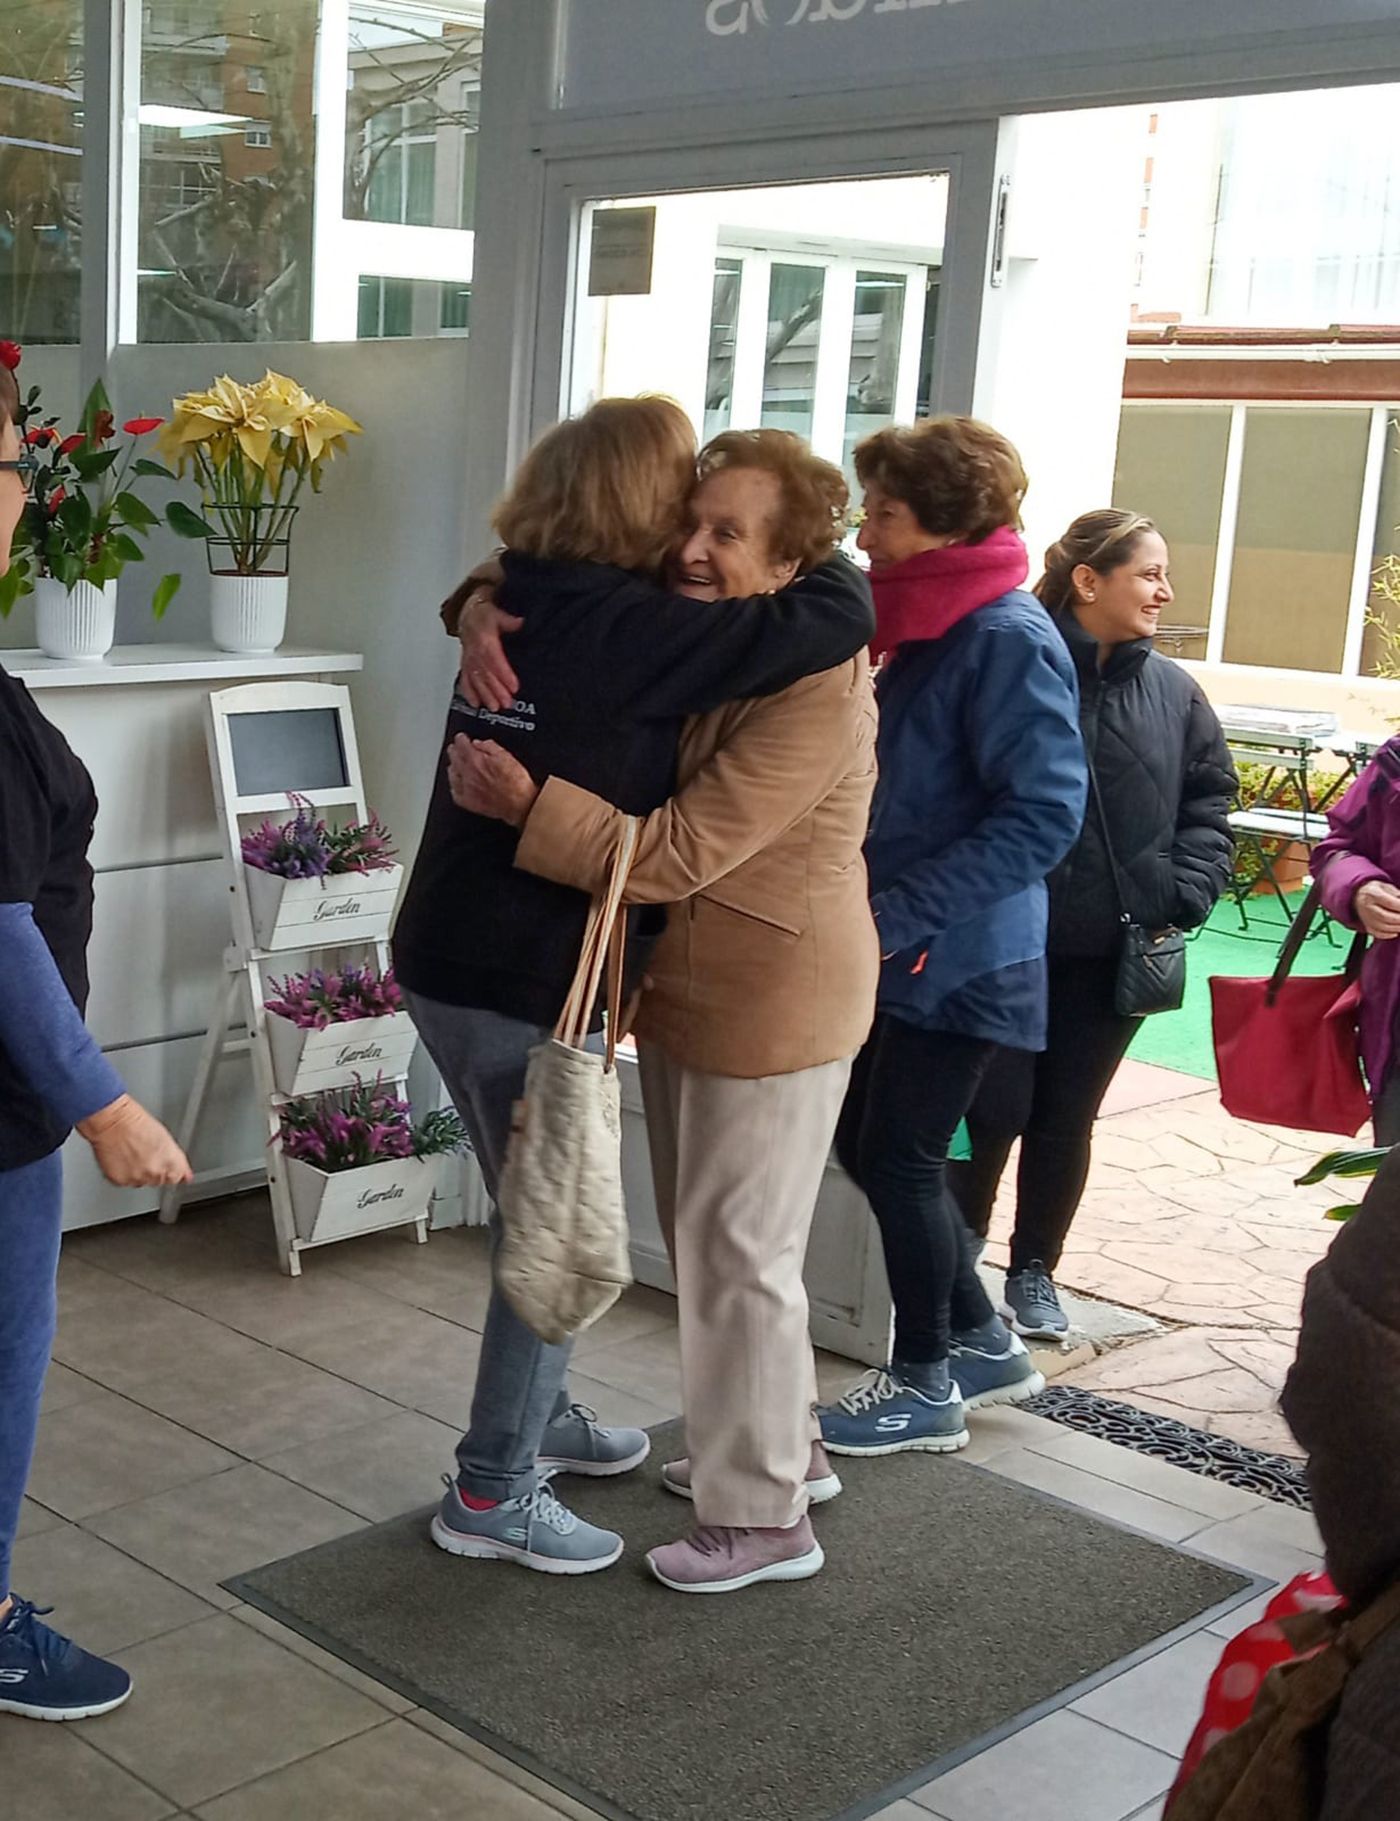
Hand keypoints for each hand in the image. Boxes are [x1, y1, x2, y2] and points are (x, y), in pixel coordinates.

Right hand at [77, 1094, 192, 1187]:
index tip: (167, 1167)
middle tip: (144, 1154)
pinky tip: (122, 1158)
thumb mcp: (166, 1138)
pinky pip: (125, 1182)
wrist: (113, 1121)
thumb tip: (185, 1175)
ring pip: (141, 1182)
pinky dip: (123, 1173)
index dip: (171, 1171)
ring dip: (138, 1172)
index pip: (177, 1177)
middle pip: (159, 1180)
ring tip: (132, 1153)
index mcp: (171, 1162)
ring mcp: (138, 1178)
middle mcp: (156, 1173)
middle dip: (154, 1170)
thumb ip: (176, 1159)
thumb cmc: (137, 1122)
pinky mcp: (121, 1181)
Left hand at [447, 735, 540, 826]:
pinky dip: (454, 786)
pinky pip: (455, 793)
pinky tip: (457, 785)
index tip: (461, 738)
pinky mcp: (469, 803)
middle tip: (455, 748)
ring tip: (455, 764)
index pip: (461, 744)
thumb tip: (480, 743)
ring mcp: (467, 789)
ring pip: (452, 774)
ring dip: (453, 767)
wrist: (521, 803)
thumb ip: (490, 746)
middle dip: (454, 751)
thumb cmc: (517, 783)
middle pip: (454, 758)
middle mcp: (468, 774)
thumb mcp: (507, 756)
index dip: (461, 739)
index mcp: (476, 760)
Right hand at [458, 587, 522, 709]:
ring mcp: (469, 659)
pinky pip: (465, 679)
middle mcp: (474, 651)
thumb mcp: (497, 614)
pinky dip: (469, 692)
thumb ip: (509, 621)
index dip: (504, 674)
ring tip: (495, 707)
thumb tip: (520, 623)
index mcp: (484, 639)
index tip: (513, 686)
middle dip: (496, 690)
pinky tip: (475, 703)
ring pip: (476, 679)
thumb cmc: (484, 615)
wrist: (468, 615)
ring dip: (485, 694)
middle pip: (486, 673)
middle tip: (507, 702)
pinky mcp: (465, 664)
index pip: (494, 659)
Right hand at [1355, 878, 1399, 939]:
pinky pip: (1378, 933)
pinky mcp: (1366, 926)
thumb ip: (1395, 893)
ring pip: (1383, 927)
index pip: (1390, 902)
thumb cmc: (1375, 891)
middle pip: (1385, 917)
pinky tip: (1396, 931)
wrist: (1358, 897)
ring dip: (1397, 927)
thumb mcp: (1385, 886)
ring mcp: (1365, 918)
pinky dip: (1388, 934)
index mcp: (1372, 894)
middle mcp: (1366, 907)